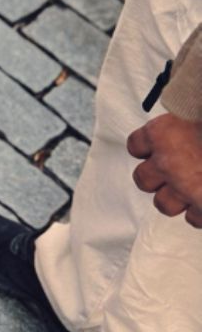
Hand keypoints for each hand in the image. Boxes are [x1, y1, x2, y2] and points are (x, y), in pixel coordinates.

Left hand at [128, 113, 201, 227]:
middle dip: (156, 178)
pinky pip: (193, 219)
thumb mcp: (197, 112)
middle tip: (174, 173)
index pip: (136, 144)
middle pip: (142, 180)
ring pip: (163, 204)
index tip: (158, 148)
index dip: (147, 148)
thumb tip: (185, 121)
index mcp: (163, 133)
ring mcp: (185, 189)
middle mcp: (167, 162)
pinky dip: (200, 212)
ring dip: (176, 199)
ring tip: (193, 188)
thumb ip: (188, 124)